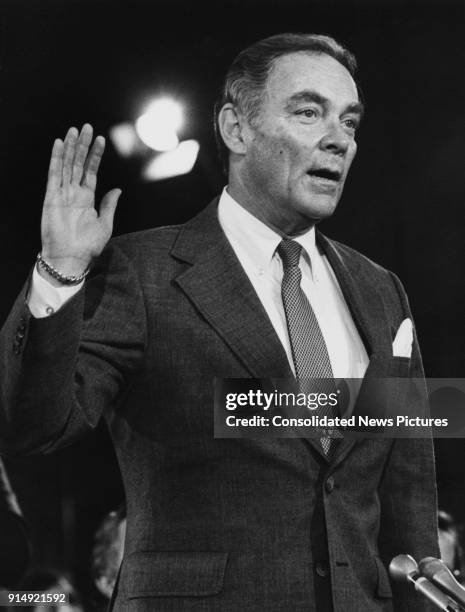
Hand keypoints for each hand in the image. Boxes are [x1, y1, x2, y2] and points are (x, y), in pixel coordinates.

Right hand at [40, 124, 120, 279]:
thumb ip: (109, 204)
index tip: (101, 140)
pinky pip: (54, 174)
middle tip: (87, 126)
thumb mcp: (105, 223)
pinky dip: (56, 159)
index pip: (91, 171)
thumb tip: (118, 189)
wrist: (71, 259)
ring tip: (74, 130)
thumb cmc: (87, 246)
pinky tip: (58, 144)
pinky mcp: (51, 197)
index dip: (95, 155)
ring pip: (66, 164)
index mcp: (86, 198)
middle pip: (78, 163)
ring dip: (70, 147)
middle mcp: (73, 193)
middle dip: (83, 145)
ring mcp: (62, 194)